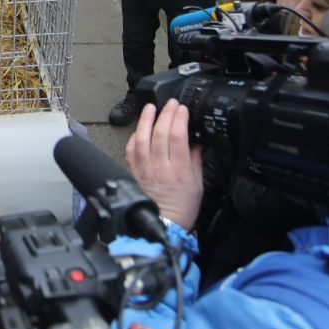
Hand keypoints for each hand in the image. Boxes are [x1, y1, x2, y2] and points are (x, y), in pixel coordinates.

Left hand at [125, 100, 202, 229]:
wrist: (164, 224)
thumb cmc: (182, 207)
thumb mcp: (198, 184)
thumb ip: (195, 160)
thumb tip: (195, 141)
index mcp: (178, 170)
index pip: (177, 137)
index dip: (179, 119)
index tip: (182, 109)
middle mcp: (159, 167)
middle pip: (159, 134)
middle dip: (165, 114)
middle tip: (170, 104)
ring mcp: (144, 169)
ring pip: (142, 138)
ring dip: (146, 120)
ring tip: (150, 107)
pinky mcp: (134, 172)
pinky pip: (130, 150)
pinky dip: (134, 137)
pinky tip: (139, 129)